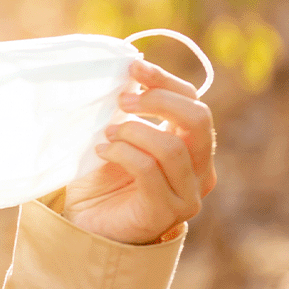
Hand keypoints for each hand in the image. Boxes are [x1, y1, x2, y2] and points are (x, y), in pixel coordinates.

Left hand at [62, 59, 216, 244]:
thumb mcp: (120, 132)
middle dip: (157, 100)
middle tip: (121, 100)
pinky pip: (148, 170)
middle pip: (197, 119)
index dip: (164, 80)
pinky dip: (121, 153)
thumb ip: (131, 108)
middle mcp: (200, 170)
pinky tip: (102, 152)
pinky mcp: (166, 212)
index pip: (194, 102)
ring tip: (108, 134)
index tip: (132, 68)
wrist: (88, 220)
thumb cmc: (105, 174)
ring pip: (172, 146)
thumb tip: (129, 71)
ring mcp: (187, 194)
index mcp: (193, 146)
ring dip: (132, 131)